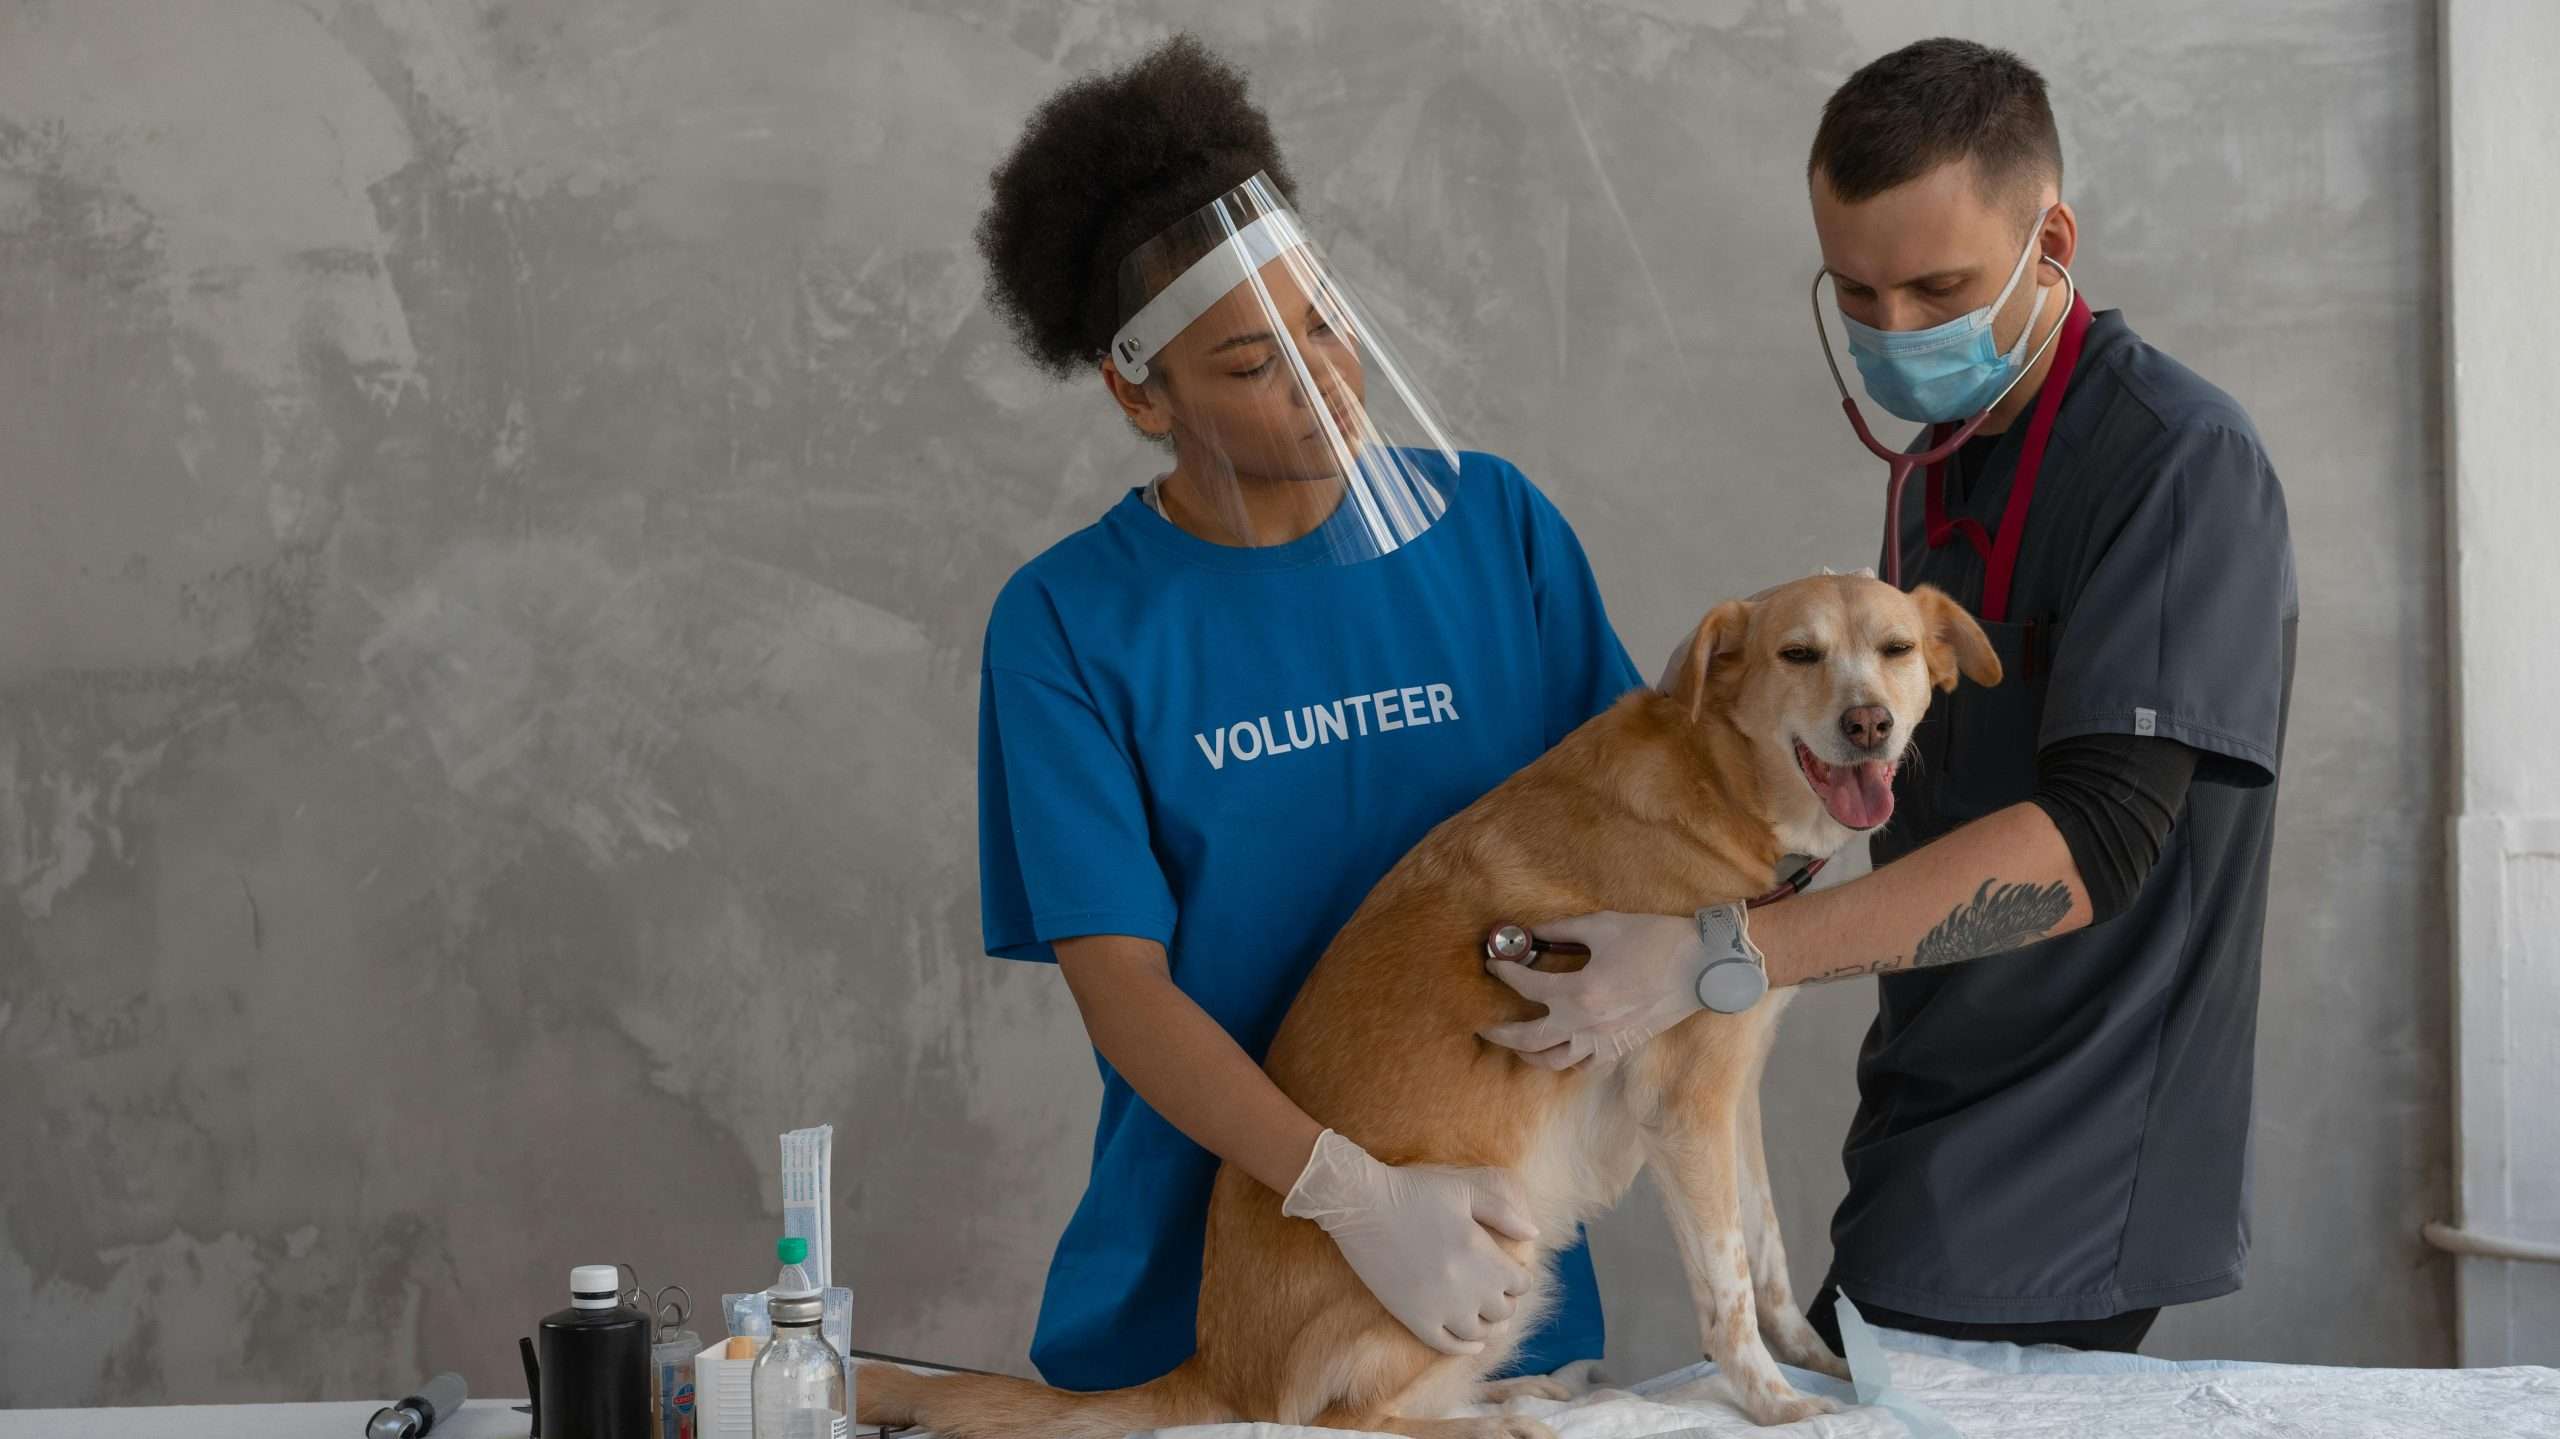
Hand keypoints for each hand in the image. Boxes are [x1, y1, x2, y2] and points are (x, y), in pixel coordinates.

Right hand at [1281, 1130, 1537, 1354]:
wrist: (1363, 1205)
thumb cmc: (1415, 1191)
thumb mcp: (1466, 1192)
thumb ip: (1504, 1213)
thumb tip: (1534, 1234)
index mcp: (1482, 1255)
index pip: (1521, 1284)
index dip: (1520, 1278)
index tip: (1512, 1272)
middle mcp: (1466, 1288)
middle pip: (1504, 1310)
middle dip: (1507, 1301)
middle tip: (1498, 1291)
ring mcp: (1439, 1307)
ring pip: (1479, 1333)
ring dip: (1490, 1326)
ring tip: (1488, 1317)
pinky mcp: (1413, 1318)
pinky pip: (1446, 1345)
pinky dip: (1465, 1347)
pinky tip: (1472, 1342)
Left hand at [1479, 910, 1708, 1068]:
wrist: (1701, 966)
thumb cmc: (1654, 940)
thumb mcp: (1602, 925)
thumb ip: (1561, 928)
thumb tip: (1532, 929)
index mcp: (1578, 992)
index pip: (1525, 986)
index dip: (1504, 972)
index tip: (1494, 964)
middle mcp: (1586, 1024)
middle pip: (1528, 1039)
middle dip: (1500, 1033)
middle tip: (1482, 1025)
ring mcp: (1604, 1042)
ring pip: (1553, 1062)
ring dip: (1528, 1055)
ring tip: (1515, 1045)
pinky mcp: (1621, 1048)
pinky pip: (1584, 1066)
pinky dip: (1566, 1062)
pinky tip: (1559, 1052)